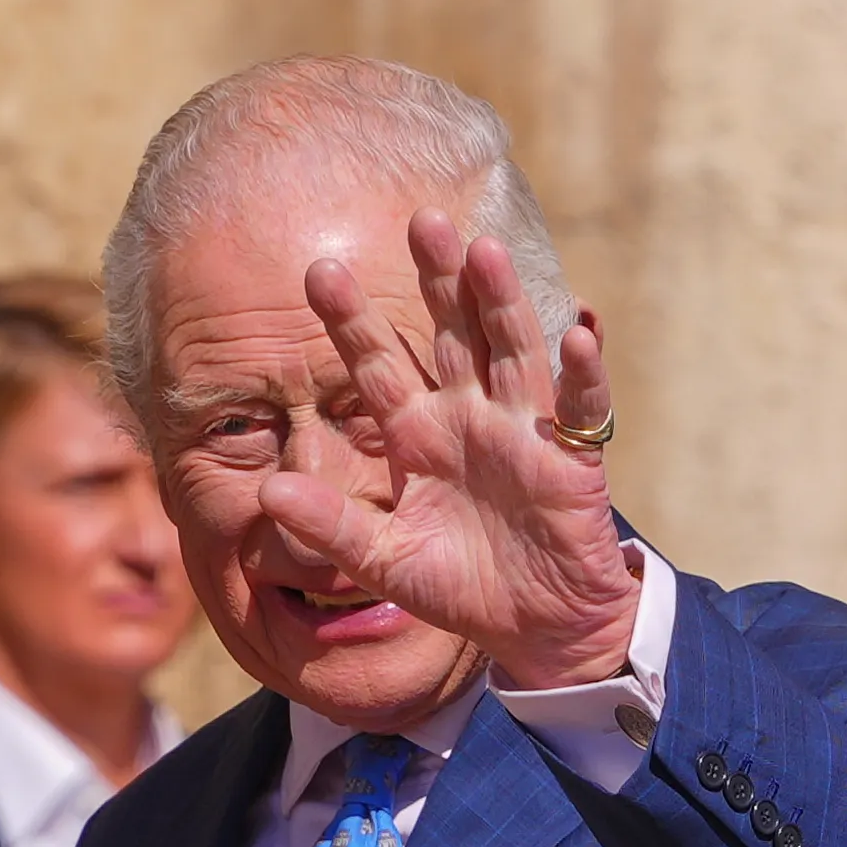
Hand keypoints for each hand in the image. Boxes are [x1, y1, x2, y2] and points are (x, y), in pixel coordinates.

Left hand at [260, 210, 637, 688]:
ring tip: (484, 251)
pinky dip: (581, 374)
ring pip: (512, 351)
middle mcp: (470, 417)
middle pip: (453, 333)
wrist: (536, 626)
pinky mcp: (572, 461)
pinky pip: (580, 409)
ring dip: (502, 303)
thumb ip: (331, 526)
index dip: (352, 320)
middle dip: (438, 279)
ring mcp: (523, 433)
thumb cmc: (460, 587)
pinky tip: (577, 336)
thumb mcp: (383, 560)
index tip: (316, 270)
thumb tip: (265, 494)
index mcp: (418, 434)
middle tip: (419, 219)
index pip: (380, 364)